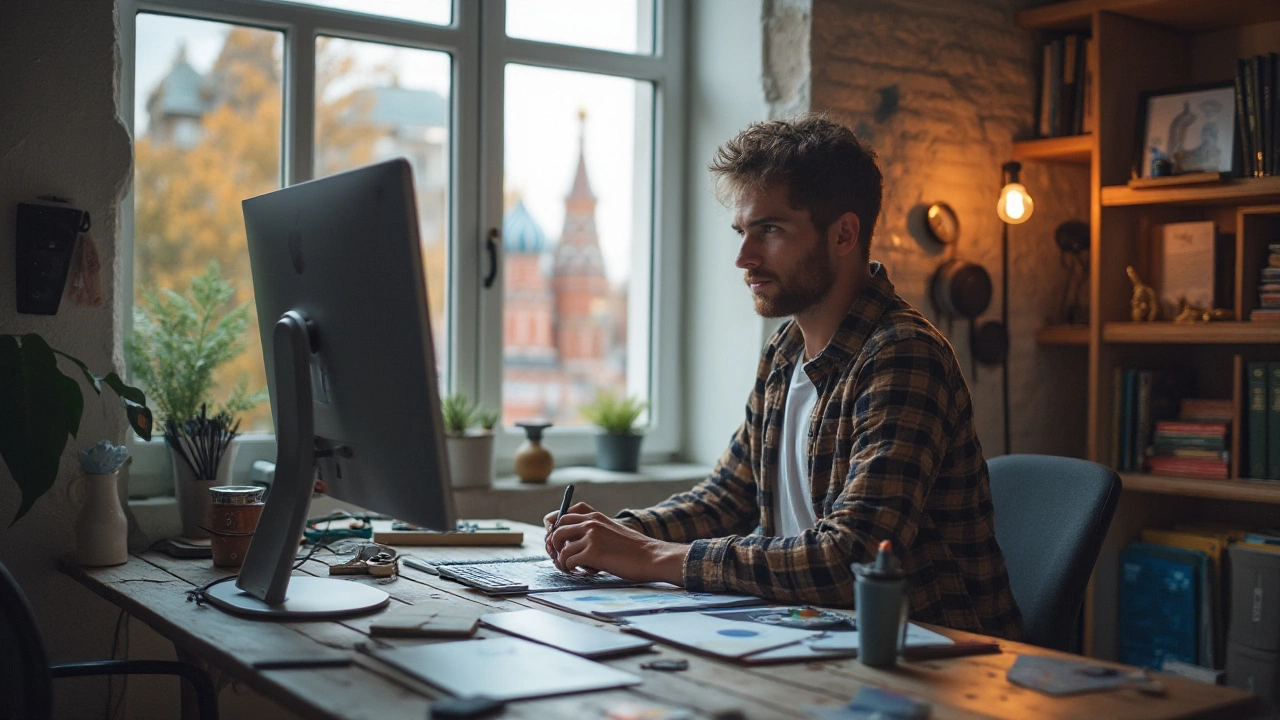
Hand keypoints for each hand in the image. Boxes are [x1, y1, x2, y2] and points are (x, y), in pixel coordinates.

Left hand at [546, 505, 688, 584]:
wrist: (652, 557)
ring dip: (561, 561)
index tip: (558, 542)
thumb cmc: (634, 549)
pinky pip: (568, 561)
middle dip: (553, 545)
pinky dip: (570, 569)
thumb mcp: (612, 531)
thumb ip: (593, 532)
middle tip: (559, 557)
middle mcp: (591, 523)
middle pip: (556, 530)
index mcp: (595, 516)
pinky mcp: (592, 552)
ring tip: (570, 569)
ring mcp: (591, 537)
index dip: (554, 529)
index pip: (562, 515)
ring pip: (560, 548)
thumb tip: (571, 544)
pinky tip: (580, 572)